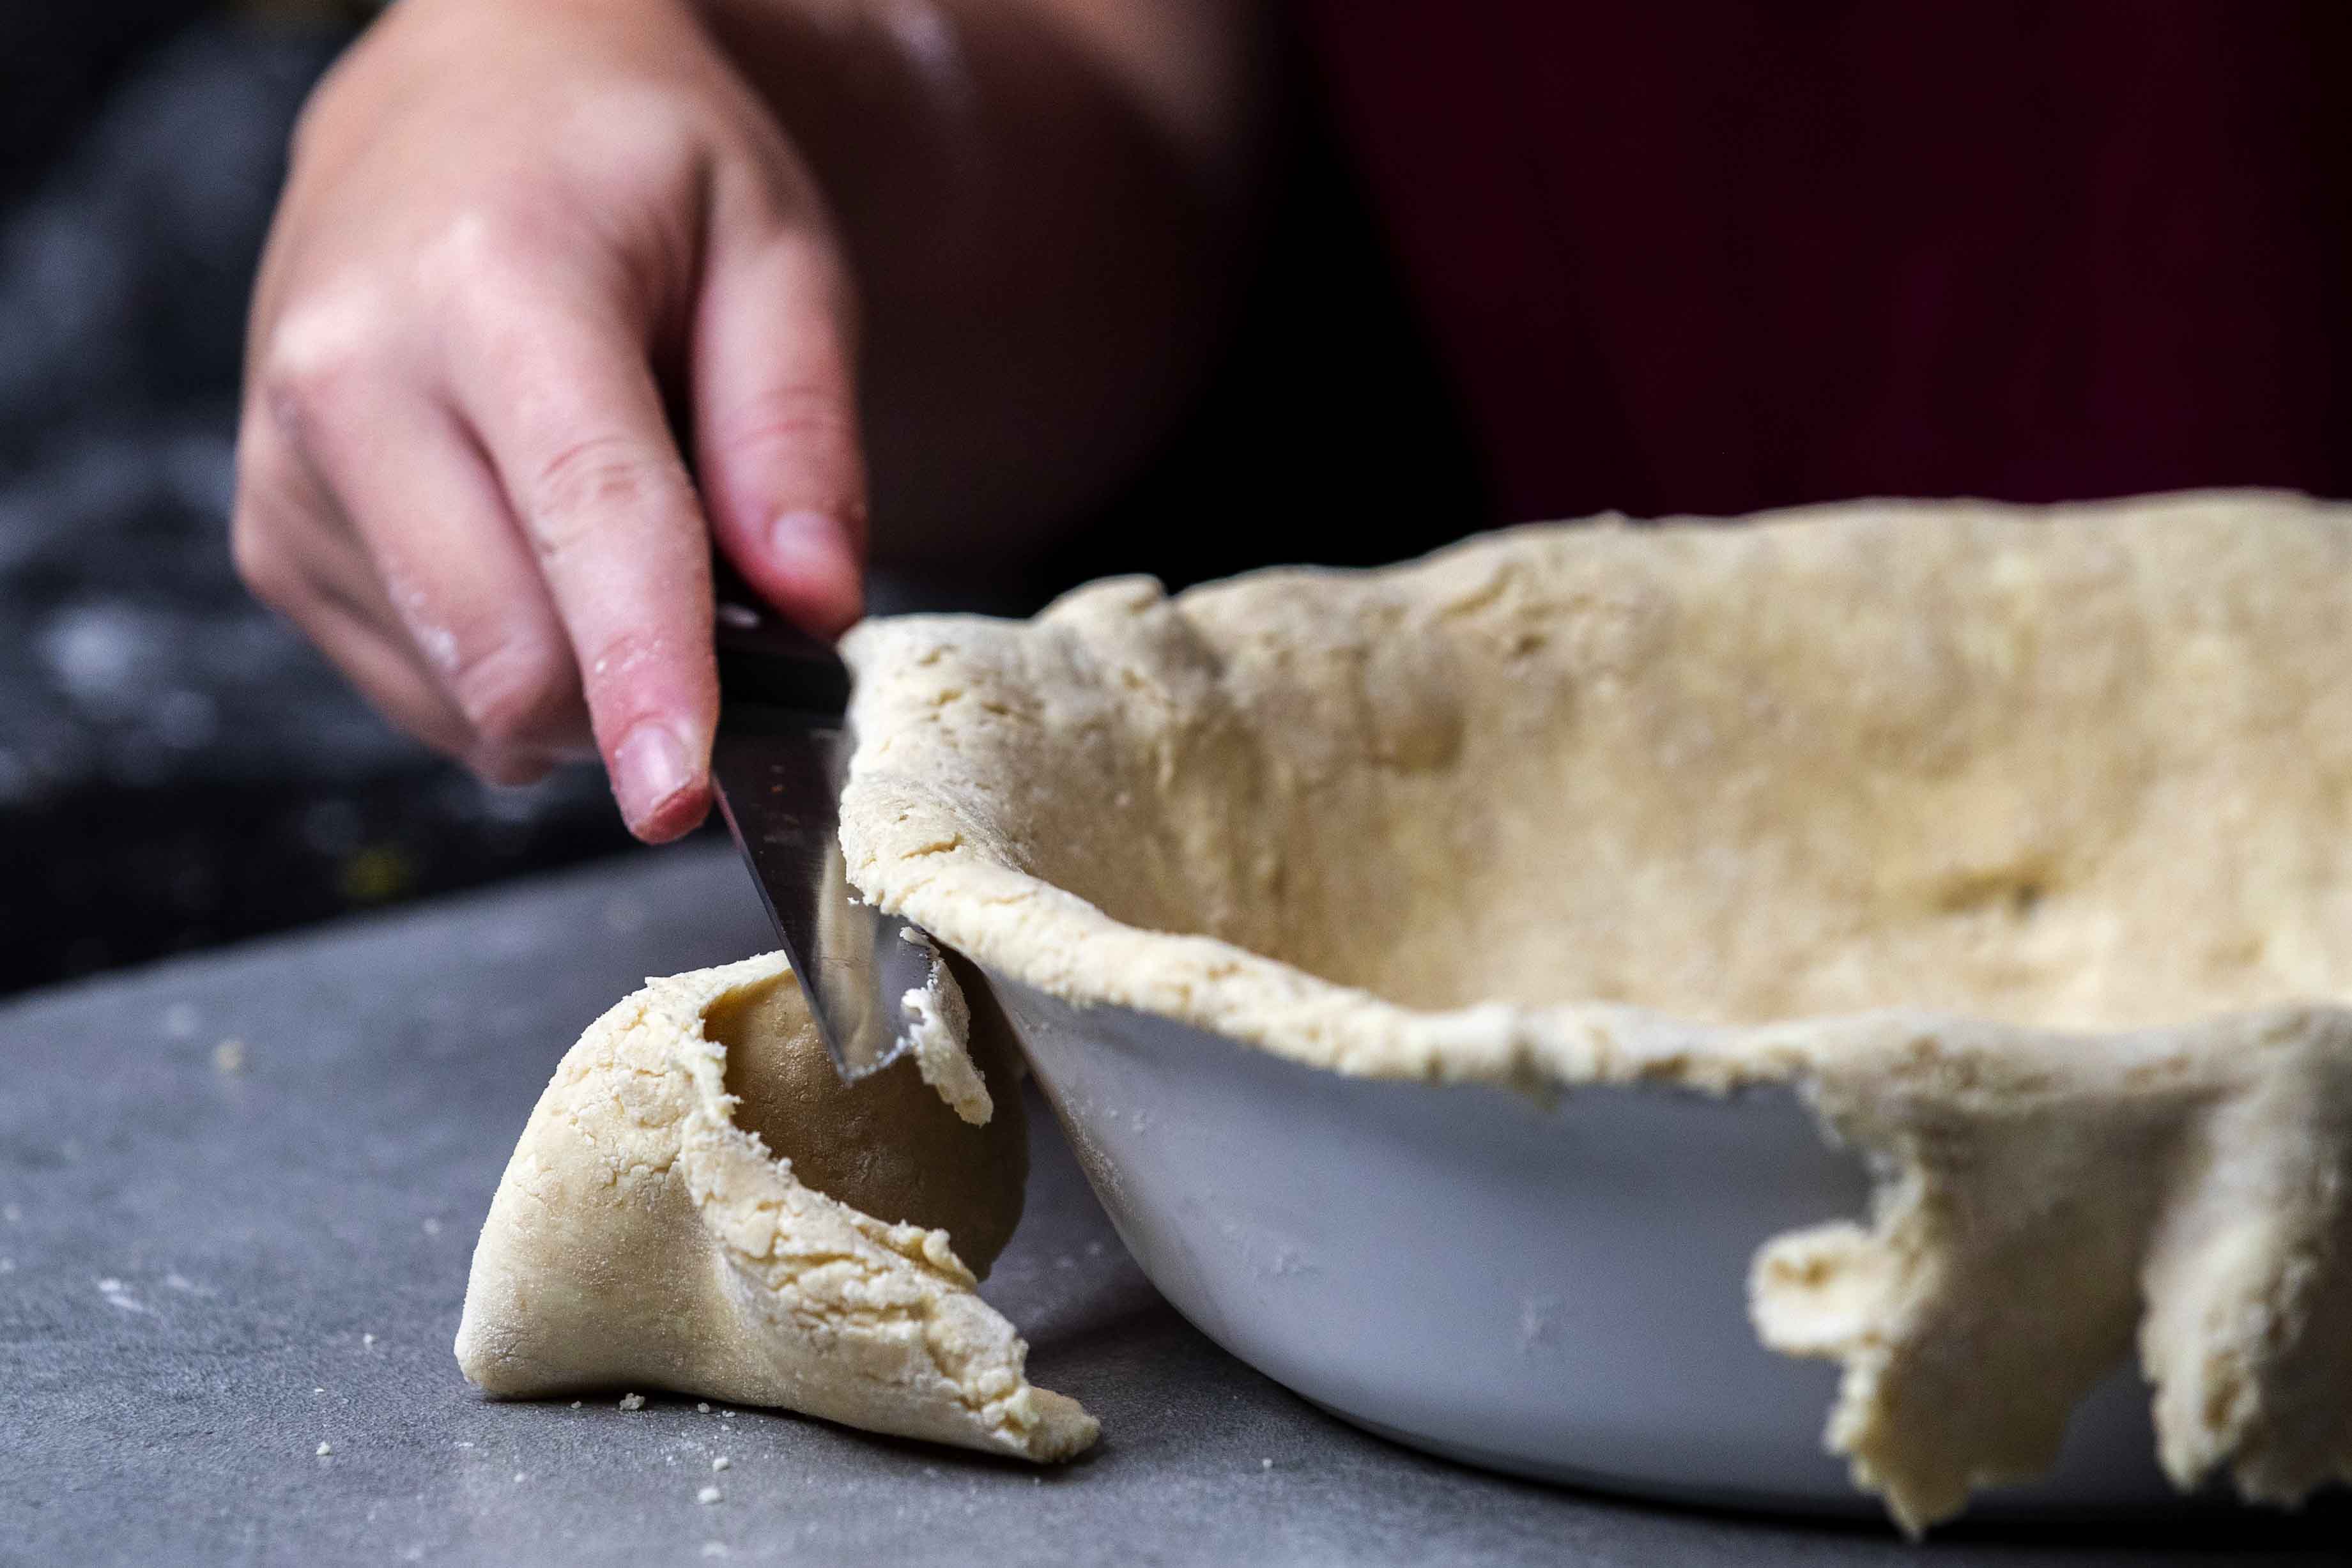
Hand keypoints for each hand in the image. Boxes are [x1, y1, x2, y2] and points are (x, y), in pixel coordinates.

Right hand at [234, 0, 864, 841]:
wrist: (462, 104)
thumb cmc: (632, 169)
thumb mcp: (774, 246)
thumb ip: (798, 431)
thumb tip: (815, 606)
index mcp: (491, 287)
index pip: (584, 519)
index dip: (644, 675)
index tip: (679, 795)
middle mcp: (349, 381)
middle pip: (508, 651)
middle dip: (641, 694)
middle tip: (729, 607)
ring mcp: (290, 473)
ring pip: (468, 699)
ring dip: (584, 680)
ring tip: (616, 534)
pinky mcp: (276, 543)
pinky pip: (427, 696)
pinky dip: (516, 672)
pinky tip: (538, 553)